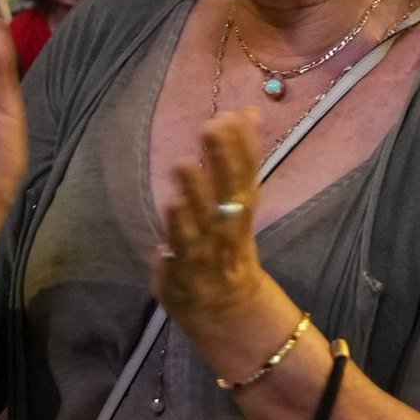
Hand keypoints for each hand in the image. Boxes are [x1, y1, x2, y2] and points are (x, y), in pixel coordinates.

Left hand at [156, 107, 280, 334]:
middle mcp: (229, 225)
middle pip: (229, 189)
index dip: (244, 145)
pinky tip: (172, 203)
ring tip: (183, 162)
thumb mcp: (238, 200)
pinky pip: (183, 245)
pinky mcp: (186, 266)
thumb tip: (248, 111)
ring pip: (205, 217)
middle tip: (212, 126)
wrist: (226, 308)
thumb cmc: (226, 243)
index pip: (248, 171)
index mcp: (242, 206)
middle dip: (222, 158)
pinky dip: (178, 226)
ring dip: (196, 190)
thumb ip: (239, 157)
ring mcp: (208, 247)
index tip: (236, 116)